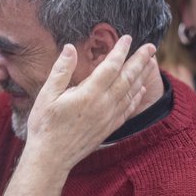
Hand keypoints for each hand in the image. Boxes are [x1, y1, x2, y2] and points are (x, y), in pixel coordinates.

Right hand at [24, 36, 156, 174]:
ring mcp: (108, 118)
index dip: (120, 51)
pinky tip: (141, 89)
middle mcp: (103, 105)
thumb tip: (70, 48)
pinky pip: (128, 109)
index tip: (127, 38)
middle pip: (127, 78)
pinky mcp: (109, 128)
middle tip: (151, 46)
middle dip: (140, 60)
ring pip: (131, 92)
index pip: (110, 67)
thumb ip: (61, 70)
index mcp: (88, 94)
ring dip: (142, 76)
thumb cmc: (45, 125)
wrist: (51, 158)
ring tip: (150, 63)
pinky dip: (136, 97)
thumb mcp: (47, 95)